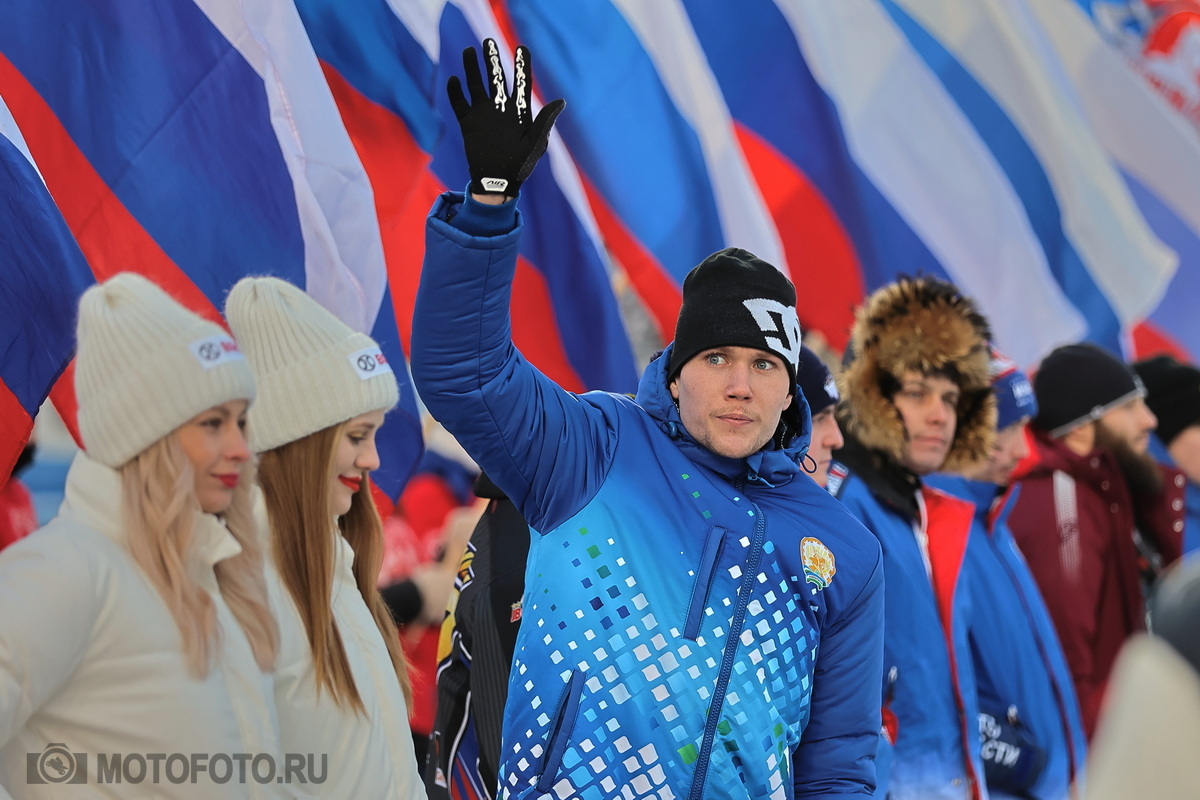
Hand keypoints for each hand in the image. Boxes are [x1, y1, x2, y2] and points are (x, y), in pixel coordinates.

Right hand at [447, 38, 564, 197]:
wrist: (498, 183)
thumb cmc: (521, 165)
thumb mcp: (536, 143)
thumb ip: (545, 121)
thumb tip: (561, 101)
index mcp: (519, 111)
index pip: (522, 83)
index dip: (522, 65)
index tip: (522, 48)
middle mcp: (501, 108)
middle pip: (496, 78)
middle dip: (492, 60)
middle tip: (488, 42)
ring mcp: (483, 115)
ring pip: (476, 85)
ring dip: (471, 69)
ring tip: (468, 51)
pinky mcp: (468, 124)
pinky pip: (459, 104)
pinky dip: (455, 92)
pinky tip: (453, 80)